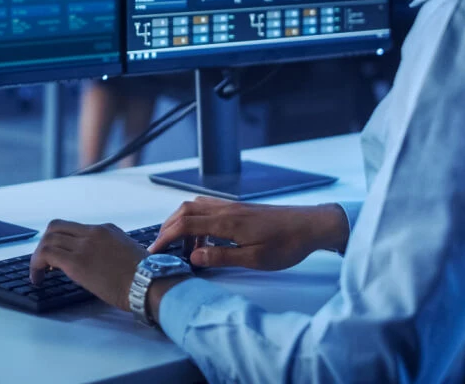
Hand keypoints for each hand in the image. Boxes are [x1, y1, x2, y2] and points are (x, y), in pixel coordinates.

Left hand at [29, 220, 148, 310]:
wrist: (151, 283)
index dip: (60, 241)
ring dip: (38, 256)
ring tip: (38, 274)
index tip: (56, 257)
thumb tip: (101, 263)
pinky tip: (38, 279)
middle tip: (43, 263)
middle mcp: (93, 232)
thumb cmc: (146, 277)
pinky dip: (36, 265)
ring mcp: (84, 245)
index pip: (74, 228)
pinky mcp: (76, 261)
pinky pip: (45, 255)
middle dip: (45, 244)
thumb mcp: (128, 255)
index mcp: (106, 230)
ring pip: (47, 239)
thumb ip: (111, 252)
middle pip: (55, 227)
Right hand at [148, 197, 347, 269]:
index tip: (153, 251)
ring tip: (183, 247)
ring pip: (195, 207)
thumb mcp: (255, 259)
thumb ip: (222, 257)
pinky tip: (204, 237)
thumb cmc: (286, 244)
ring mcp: (232, 206)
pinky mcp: (240, 208)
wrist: (311, 225)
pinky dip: (197, 220)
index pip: (185, 225)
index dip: (165, 237)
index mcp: (227, 222)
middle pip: (185, 211)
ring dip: (182, 223)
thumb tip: (193, 257)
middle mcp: (225, 209)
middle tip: (161, 248)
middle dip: (168, 228)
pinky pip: (208, 208)